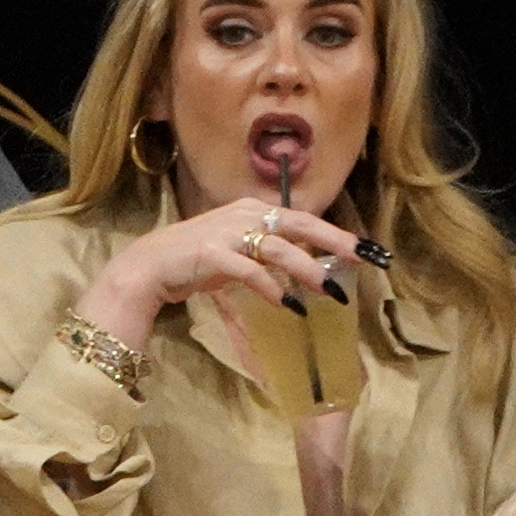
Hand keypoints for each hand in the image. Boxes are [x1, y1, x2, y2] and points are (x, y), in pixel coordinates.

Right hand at [72, 200, 363, 350]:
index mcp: (252, 211)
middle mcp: (244, 215)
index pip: (302, 218)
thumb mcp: (237, 253)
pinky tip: (289, 304)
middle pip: (299, 224)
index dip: (334, 233)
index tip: (364, 249)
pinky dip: (271, 287)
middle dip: (333, 241)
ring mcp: (228, 233)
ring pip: (278, 248)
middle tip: (361, 258)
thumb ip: (267, 259)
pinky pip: (250, 271)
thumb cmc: (196, 261)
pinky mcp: (213, 254)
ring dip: (306, 269)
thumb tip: (300, 280)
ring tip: (329, 290)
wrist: (151, 266)